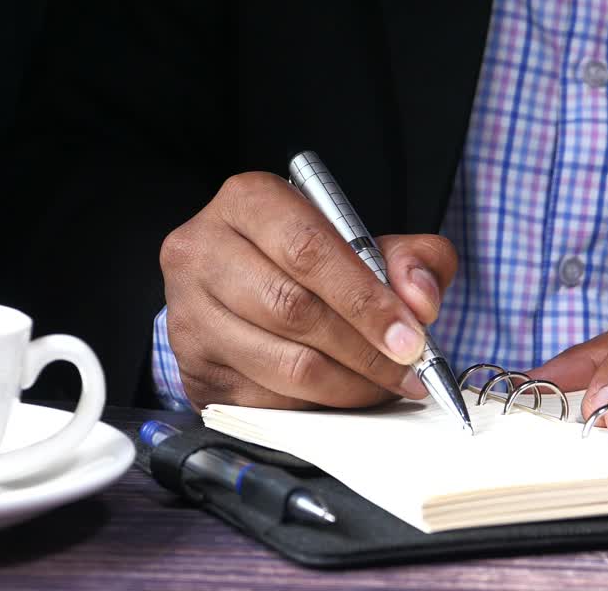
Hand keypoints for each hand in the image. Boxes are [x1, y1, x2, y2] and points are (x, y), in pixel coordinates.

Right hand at [160, 172, 456, 409]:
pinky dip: (317, 406)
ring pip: (282, 363)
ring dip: (348, 385)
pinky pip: (266, 400)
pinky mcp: (192, 369)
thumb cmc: (307, 257)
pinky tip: (344, 395)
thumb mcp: (363, 239)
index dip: (365, 299)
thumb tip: (419, 300)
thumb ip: (410, 258)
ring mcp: (188, 314)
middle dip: (364, 350)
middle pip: (293, 310)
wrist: (243, 281)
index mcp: (248, 202)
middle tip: (408, 370)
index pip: (308, 250)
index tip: (410, 337)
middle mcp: (202, 251)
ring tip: (385, 384)